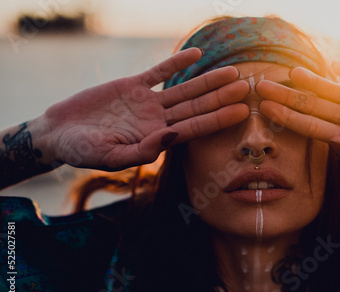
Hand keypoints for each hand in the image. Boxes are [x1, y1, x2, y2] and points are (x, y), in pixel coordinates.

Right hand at [37, 48, 249, 170]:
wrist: (60, 133)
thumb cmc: (83, 151)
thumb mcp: (111, 156)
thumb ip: (143, 151)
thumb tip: (173, 137)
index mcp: (157, 139)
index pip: (195, 128)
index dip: (218, 119)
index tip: (241, 111)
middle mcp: (158, 120)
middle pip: (196, 107)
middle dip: (221, 97)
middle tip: (247, 86)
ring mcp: (147, 103)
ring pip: (183, 89)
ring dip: (207, 80)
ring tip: (231, 71)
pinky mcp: (133, 86)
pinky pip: (159, 72)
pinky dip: (176, 62)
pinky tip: (196, 53)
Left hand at [256, 61, 339, 178]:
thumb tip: (336, 145)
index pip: (310, 127)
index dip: (287, 117)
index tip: (264, 107)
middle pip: (312, 105)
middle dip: (286, 96)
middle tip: (260, 85)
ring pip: (330, 88)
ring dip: (310, 80)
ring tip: (288, 70)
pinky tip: (329, 62)